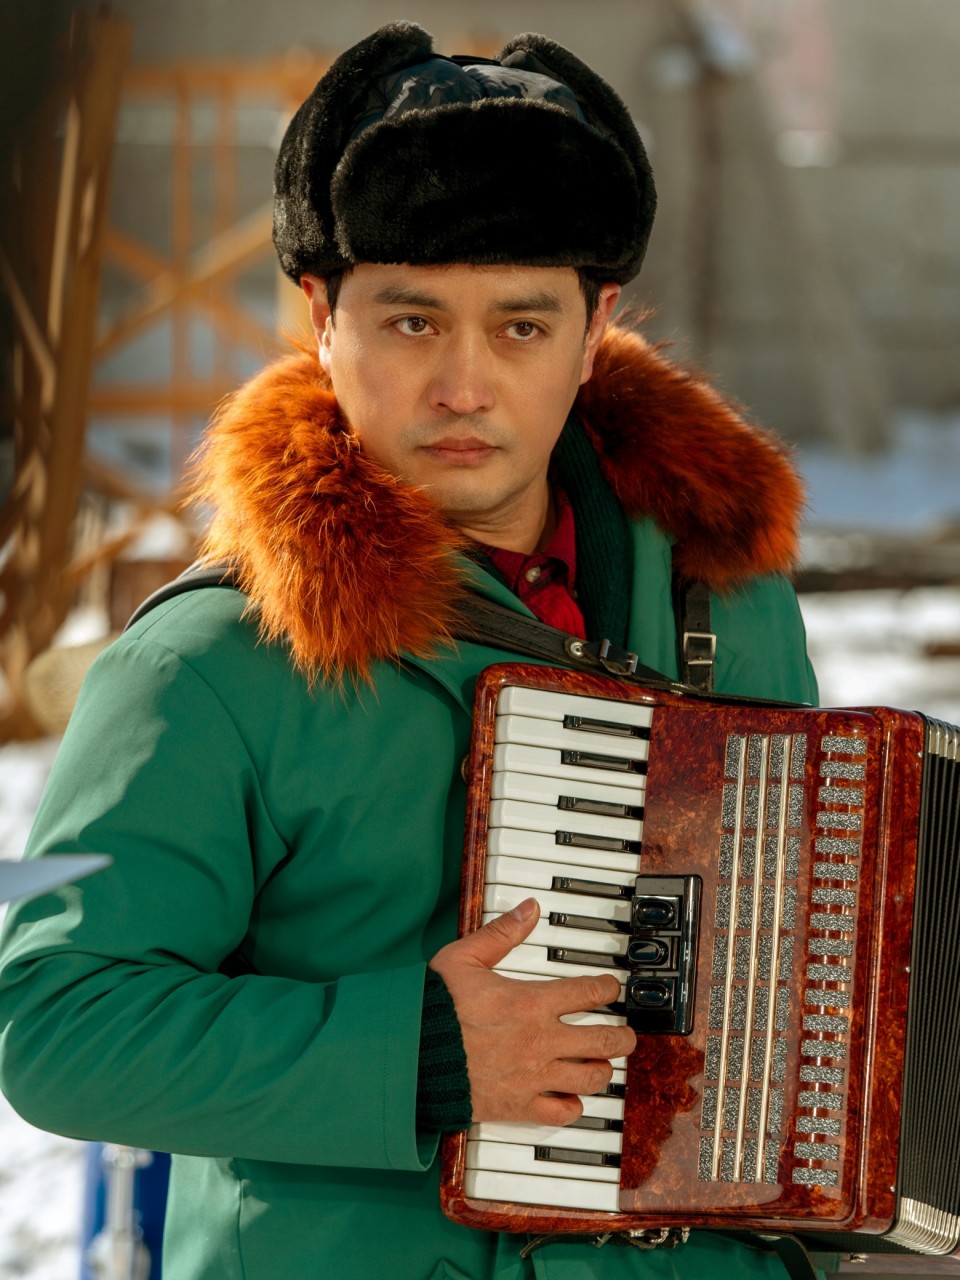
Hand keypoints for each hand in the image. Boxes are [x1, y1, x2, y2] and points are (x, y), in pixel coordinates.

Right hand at [429, 897, 636, 1125]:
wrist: (411, 1057)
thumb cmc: (434, 1008)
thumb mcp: (464, 958)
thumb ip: (501, 934)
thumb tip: (529, 909)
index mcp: (531, 1002)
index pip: (589, 992)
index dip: (608, 987)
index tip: (610, 988)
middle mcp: (541, 1041)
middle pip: (605, 1040)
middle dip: (623, 1036)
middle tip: (625, 1033)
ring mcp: (533, 1077)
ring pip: (592, 1078)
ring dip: (602, 1069)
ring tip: (601, 1063)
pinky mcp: (519, 1107)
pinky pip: (562, 1113)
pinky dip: (573, 1106)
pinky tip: (570, 1096)